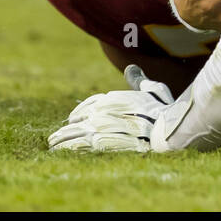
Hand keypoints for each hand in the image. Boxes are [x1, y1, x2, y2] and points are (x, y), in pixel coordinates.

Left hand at [48, 65, 176, 152]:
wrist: (167, 128)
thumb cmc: (162, 108)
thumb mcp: (151, 89)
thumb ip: (138, 80)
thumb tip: (131, 68)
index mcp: (112, 98)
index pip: (89, 104)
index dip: (79, 112)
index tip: (72, 119)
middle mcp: (103, 111)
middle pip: (78, 120)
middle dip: (66, 129)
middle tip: (54, 137)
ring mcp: (101, 127)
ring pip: (75, 133)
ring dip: (62, 140)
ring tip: (52, 146)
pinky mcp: (102, 143)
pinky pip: (80, 146)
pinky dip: (68, 149)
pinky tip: (61, 153)